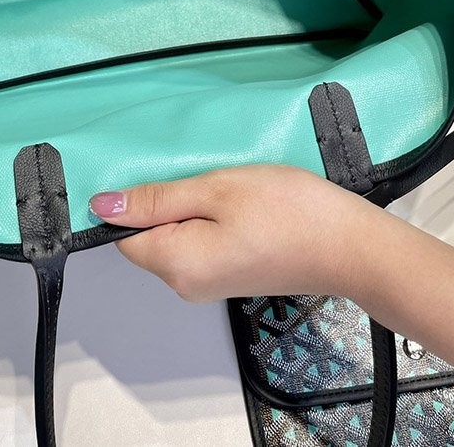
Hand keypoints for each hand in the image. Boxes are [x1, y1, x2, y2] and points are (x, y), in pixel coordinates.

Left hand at [88, 164, 377, 302]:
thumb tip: (102, 207)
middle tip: (200, 170)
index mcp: (176, 265)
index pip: (124, 235)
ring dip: (192, 206)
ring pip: (178, 236)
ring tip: (224, 181)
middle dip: (166, 200)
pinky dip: (211, 218)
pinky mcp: (233, 276)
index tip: (157, 170)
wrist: (350, 246)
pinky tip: (237, 198)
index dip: (133, 201)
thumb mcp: (217, 190)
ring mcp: (211, 284)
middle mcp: (186, 284)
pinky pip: (202, 243)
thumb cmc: (288, 212)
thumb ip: (158, 199)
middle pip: (151, 237)